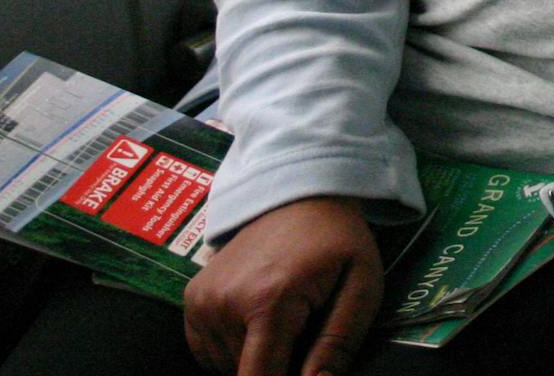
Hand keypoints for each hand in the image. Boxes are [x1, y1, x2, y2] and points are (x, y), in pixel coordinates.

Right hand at [183, 196, 382, 375]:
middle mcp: (225, 303)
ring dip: (255, 357)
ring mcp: (202, 300)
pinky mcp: (192, 299)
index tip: (300, 371)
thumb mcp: (362, 288)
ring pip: (226, 366)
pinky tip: (259, 320)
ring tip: (286, 320)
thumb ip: (338, 344)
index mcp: (269, 302)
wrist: (299, 195)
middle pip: (246, 373)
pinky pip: (208, 351)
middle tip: (304, 329)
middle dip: (278, 366)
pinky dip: (234, 347)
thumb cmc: (338, 243)